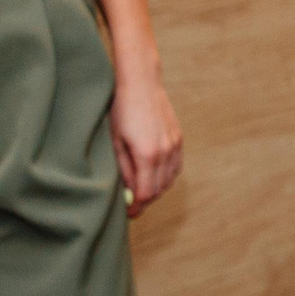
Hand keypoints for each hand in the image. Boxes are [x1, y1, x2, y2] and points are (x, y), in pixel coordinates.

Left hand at [111, 78, 182, 216]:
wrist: (140, 82)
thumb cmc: (121, 109)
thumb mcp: (115, 142)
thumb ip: (123, 169)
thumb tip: (127, 191)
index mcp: (147, 154)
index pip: (145, 194)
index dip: (136, 207)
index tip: (127, 213)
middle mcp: (165, 151)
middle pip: (158, 190)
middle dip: (145, 200)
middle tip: (131, 204)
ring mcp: (175, 144)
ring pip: (169, 180)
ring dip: (156, 188)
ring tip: (140, 189)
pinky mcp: (179, 138)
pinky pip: (175, 166)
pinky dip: (166, 176)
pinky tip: (153, 174)